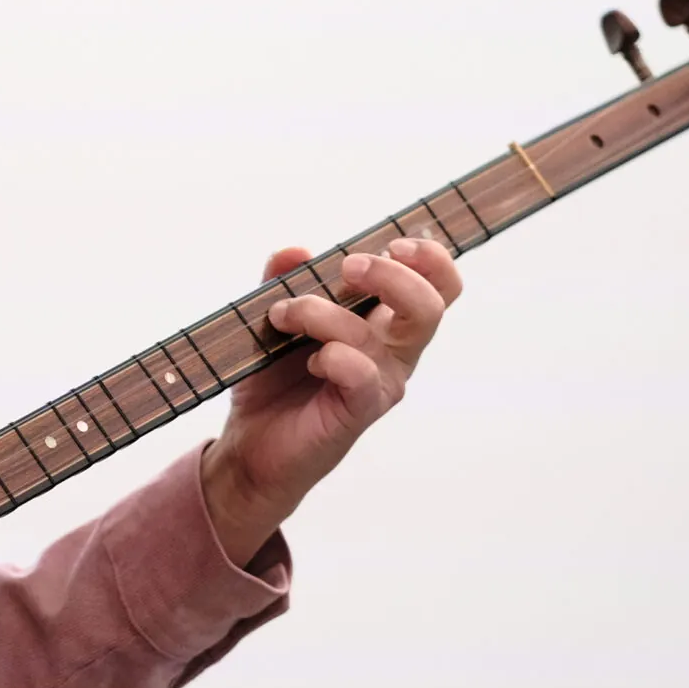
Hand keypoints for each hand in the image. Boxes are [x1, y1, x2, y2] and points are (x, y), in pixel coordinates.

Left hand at [202, 237, 463, 563]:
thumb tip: (294, 250)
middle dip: (392, 275)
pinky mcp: (359, 411)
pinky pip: (362, 375)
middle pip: (431, 305)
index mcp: (385, 323)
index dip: (430, 258)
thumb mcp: (274, 319)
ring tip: (282, 315)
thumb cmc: (272, 380)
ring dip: (323, 313)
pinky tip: (310, 360)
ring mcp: (380, 383)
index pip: (437, 286)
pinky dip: (334, 356)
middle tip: (348, 267)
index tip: (391, 241)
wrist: (250, 445)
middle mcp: (394, 352)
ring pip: (379, 335)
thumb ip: (285, 280)